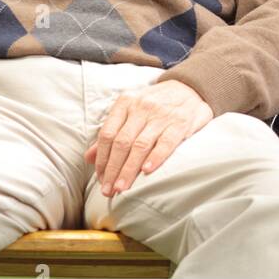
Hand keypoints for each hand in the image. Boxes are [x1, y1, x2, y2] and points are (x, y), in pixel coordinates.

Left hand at [84, 79, 213, 196]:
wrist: (190, 87)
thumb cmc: (155, 103)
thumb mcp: (131, 109)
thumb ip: (111, 132)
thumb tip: (89, 157)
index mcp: (125, 102)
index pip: (107, 133)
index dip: (102, 159)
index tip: (100, 178)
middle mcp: (141, 107)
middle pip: (121, 142)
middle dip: (112, 169)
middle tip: (108, 191)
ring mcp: (161, 115)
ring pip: (140, 145)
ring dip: (129, 169)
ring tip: (121, 188)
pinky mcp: (180, 124)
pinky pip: (165, 143)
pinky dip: (155, 158)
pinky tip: (147, 172)